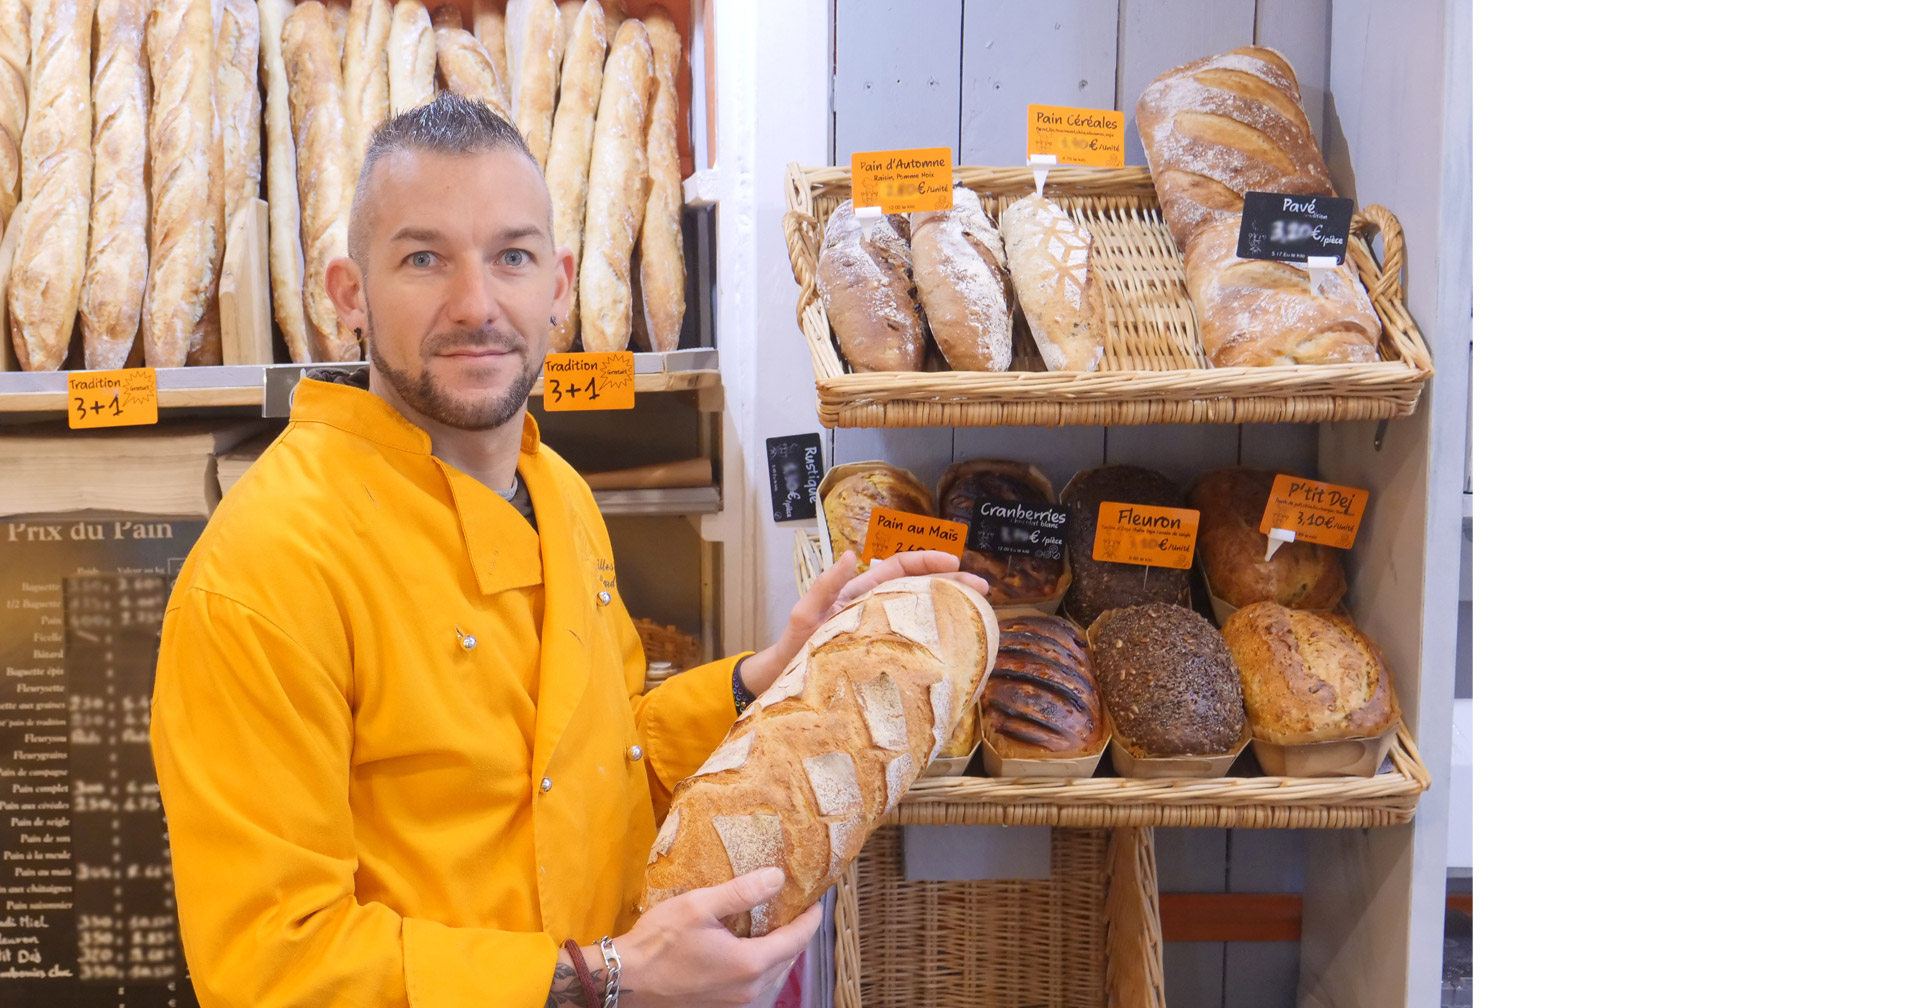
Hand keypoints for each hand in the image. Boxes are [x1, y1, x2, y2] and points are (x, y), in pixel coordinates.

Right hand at [615, 867, 822, 1006]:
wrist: (626, 980)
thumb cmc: (658, 942)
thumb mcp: (699, 906)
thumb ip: (742, 892)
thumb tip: (778, 877)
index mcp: (750, 963)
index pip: (798, 938)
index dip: (812, 916)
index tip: (817, 897)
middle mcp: (749, 989)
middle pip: (789, 957)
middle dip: (797, 931)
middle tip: (797, 904)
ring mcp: (736, 1001)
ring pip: (773, 973)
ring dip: (779, 948)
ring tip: (776, 921)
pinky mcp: (722, 1004)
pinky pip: (755, 983)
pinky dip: (761, 962)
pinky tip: (749, 944)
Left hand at [737, 551, 988, 694]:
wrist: (779, 686)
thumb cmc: (790, 652)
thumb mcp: (803, 616)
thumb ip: (823, 587)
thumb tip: (851, 556)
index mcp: (859, 596)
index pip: (899, 568)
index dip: (927, 561)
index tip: (956, 561)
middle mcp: (874, 612)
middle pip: (919, 589)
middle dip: (952, 582)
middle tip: (983, 589)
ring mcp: (880, 636)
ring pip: (922, 615)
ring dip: (950, 610)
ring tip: (979, 615)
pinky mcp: (884, 661)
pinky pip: (916, 648)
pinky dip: (939, 644)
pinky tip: (959, 650)